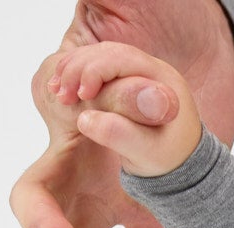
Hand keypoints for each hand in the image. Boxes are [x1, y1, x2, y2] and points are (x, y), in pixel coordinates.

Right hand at [9, 1, 233, 227]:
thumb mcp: (119, 26)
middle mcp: (82, 162)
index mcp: (69, 117)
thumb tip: (139, 103)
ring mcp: (114, 196)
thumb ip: (117, 57)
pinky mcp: (157, 221)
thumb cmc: (147, 25)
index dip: (44, 205)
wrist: (192, 44)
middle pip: (46, 212)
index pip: (39, 167)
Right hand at [51, 43, 203, 176]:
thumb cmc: (167, 163)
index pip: (123, 59)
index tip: (78, 95)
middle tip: (60, 94)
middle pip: (107, 53)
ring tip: (56, 92)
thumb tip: (85, 119)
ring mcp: (138, 73)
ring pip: (98, 56)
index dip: (95, 71)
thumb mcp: (147, 154)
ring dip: (73, 69)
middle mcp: (151, 69)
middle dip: (78, 68)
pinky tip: (60, 89)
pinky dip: (76, 74)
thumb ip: (121, 136)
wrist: (178, 168)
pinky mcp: (125, 80)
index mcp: (163, 80)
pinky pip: (96, 66)